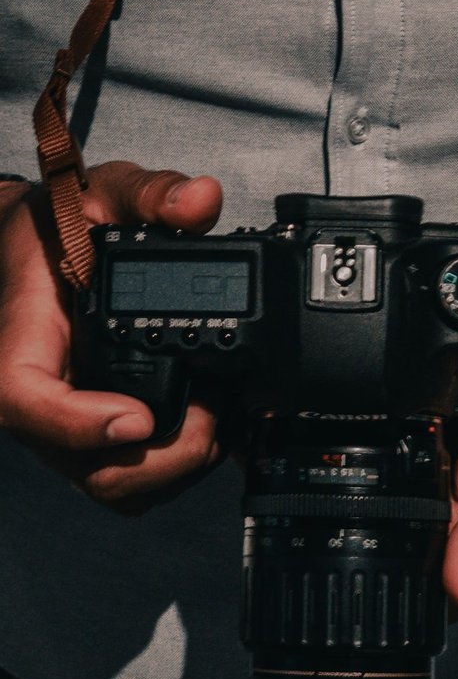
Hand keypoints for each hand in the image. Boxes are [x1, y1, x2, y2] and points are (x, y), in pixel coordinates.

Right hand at [0, 161, 222, 509]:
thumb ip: (149, 192)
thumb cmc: (52, 230)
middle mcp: (35, 397)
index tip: (138, 418)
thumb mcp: (98, 192)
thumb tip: (201, 201)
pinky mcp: (90, 442)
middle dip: (157, 459)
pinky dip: (172, 473)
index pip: (24, 399)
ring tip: (217, 420)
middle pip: (82, 466)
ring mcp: (62, 429)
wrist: (34, 253)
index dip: (79, 423)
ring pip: (109, 486)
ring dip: (173, 470)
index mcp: (19, 340)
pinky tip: (207, 433)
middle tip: (213, 413)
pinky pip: (127, 483)